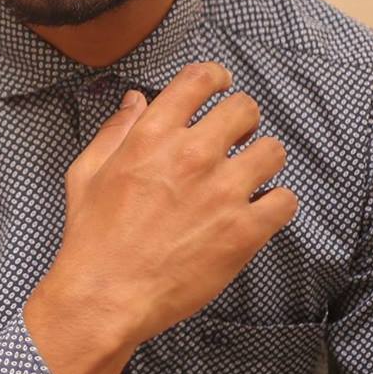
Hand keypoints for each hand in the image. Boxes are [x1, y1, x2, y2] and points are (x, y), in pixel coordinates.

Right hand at [24, 62, 297, 373]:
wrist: (106, 295)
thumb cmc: (92, 235)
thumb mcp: (87, 172)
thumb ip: (115, 130)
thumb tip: (136, 99)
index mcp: (154, 134)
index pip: (201, 79)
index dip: (215, 78)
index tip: (218, 88)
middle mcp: (193, 155)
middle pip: (245, 109)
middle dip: (241, 119)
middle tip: (234, 138)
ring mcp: (223, 192)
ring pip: (272, 151)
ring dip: (262, 159)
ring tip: (249, 175)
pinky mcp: (243, 231)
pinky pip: (285, 201)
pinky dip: (276, 204)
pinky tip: (259, 211)